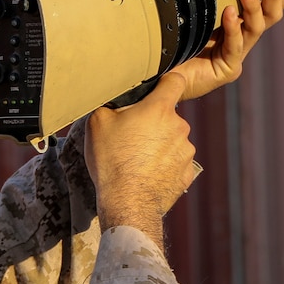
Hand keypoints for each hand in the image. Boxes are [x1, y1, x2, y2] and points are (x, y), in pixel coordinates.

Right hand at [85, 73, 197, 244]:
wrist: (127, 203)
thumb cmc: (112, 160)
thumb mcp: (97, 123)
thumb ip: (110, 103)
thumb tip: (114, 99)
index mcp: (160, 108)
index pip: (175, 80)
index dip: (167, 81)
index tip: (158, 87)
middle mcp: (179, 126)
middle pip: (168, 115)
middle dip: (154, 122)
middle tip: (132, 136)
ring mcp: (186, 151)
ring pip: (173, 140)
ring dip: (160, 145)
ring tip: (138, 160)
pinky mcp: (187, 173)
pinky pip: (175, 163)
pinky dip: (164, 166)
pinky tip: (147, 174)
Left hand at [175, 0, 283, 100]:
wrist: (154, 68)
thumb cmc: (169, 32)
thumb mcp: (190, 5)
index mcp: (239, 21)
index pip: (268, 5)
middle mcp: (242, 37)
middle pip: (269, 15)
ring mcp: (236, 54)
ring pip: (255, 28)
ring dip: (253, 6)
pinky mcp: (226, 69)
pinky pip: (234, 46)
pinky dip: (232, 28)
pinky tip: (229, 13)